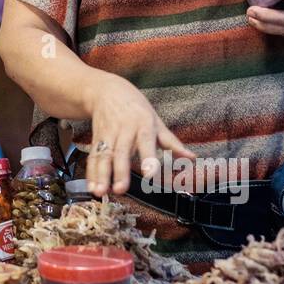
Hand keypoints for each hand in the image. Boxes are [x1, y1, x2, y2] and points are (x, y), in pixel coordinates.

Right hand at [84, 73, 193, 196]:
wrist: (106, 91)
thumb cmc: (135, 108)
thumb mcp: (156, 121)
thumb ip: (172, 142)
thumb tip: (191, 158)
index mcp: (142, 124)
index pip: (146, 141)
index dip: (148, 158)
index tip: (150, 174)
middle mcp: (123, 130)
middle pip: (120, 152)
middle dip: (120, 172)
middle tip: (120, 190)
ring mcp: (107, 134)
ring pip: (103, 156)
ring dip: (101, 175)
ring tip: (100, 192)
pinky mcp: (95, 139)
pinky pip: (93, 157)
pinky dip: (91, 173)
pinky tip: (91, 188)